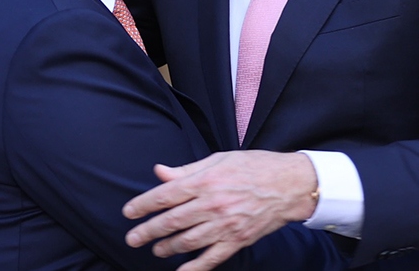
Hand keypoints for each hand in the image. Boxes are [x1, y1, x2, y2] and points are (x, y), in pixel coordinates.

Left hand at [122, 151, 318, 270]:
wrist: (289, 184)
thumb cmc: (253, 166)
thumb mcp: (218, 159)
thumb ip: (187, 169)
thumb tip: (160, 172)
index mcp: (205, 181)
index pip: (165, 195)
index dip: (144, 205)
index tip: (128, 212)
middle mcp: (212, 204)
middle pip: (171, 221)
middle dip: (148, 231)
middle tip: (132, 238)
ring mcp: (225, 225)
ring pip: (187, 242)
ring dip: (167, 248)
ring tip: (156, 250)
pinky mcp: (237, 240)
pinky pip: (211, 259)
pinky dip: (194, 268)